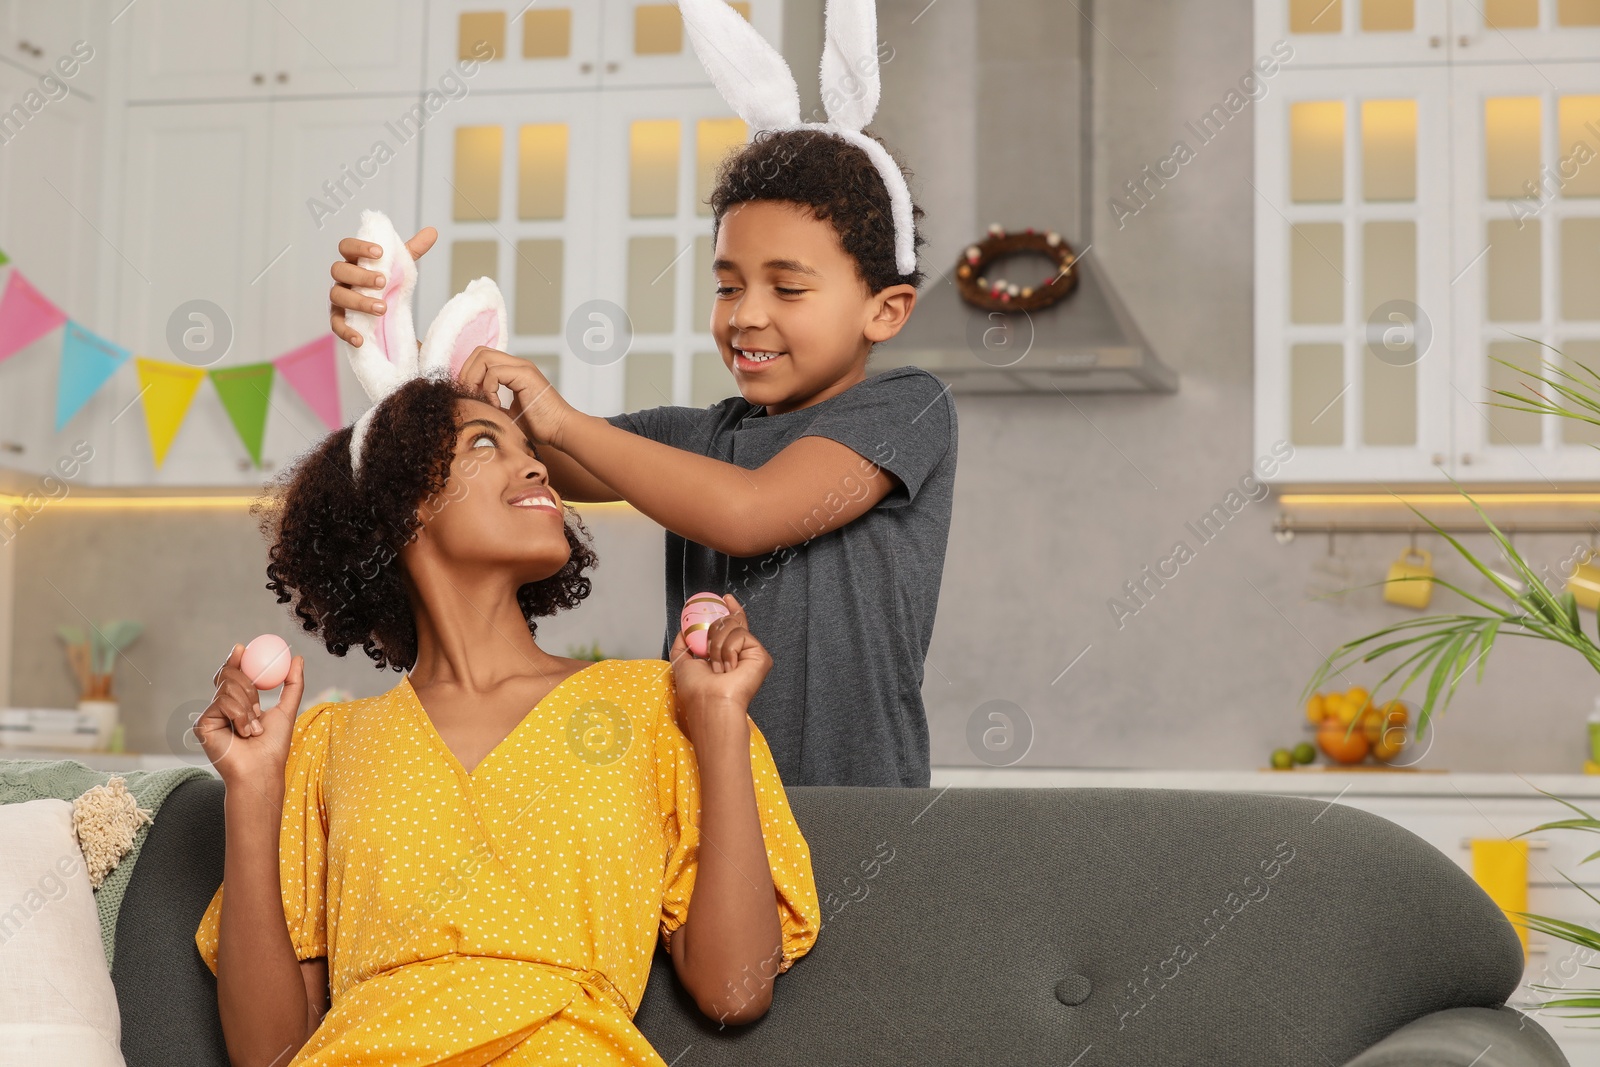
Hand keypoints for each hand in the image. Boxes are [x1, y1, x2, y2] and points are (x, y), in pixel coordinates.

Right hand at [193, 643, 304, 789]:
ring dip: (249, 706)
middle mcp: (221, 707)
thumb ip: (292, 684)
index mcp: (238, 703)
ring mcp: (211, 715)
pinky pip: (223, 702)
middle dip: (249, 684)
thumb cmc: (273, 746)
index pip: (232, 674)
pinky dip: (241, 715)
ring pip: (228, 687)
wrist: (262, 769)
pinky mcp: (202, 724)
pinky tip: (244, 733)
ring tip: (254, 729)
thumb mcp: (287, 709)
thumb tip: (297, 658)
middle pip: (229, 674)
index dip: (234, 659)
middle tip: (259, 701)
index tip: (241, 648)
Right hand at [328, 227, 436, 346]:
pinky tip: (360, 339)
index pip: (346, 246)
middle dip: (361, 275)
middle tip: (384, 282)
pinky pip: (335, 325)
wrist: (384, 316)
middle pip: (339, 270)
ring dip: (359, 302)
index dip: (359, 247)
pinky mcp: (339, 319)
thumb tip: (432, 231)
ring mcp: (338, 299)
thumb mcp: (401, 268)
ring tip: (383, 309)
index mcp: (354, 261)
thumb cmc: (387, 285)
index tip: (379, 252)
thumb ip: (413, 251)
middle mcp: (342, 279)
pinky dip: (346, 332)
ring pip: (338, 296)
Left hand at [457, 346, 577, 448]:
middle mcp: (518, 364)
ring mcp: (522, 367)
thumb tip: (471, 405)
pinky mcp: (525, 375)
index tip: (468, 395)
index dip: (469, 373)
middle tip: (470, 395)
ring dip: (474, 379)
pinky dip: (488, 389)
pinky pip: (494, 373)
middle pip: (480, 352)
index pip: (482, 357)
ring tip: (481, 399)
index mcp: (514, 370)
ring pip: (484, 357)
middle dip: (467, 373)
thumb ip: (492, 403)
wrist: (561, 430)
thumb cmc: (539, 426)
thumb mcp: (508, 413)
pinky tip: (495, 405)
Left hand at [668, 595, 770, 739]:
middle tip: (709, 654)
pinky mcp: (760, 655)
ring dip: (717, 647)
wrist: (709, 701)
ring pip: (732, 627)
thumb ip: (682, 643)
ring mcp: (751, 653)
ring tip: (719, 667)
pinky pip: (740, 635)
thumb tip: (683, 629)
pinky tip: (730, 668)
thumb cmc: (696, 690)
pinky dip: (728, 651)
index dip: (729, 610)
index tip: (725, 599)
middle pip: (730, 622)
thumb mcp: (681, 661)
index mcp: (725, 654)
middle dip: (714, 633)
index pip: (729, 625)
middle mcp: (740, 652)